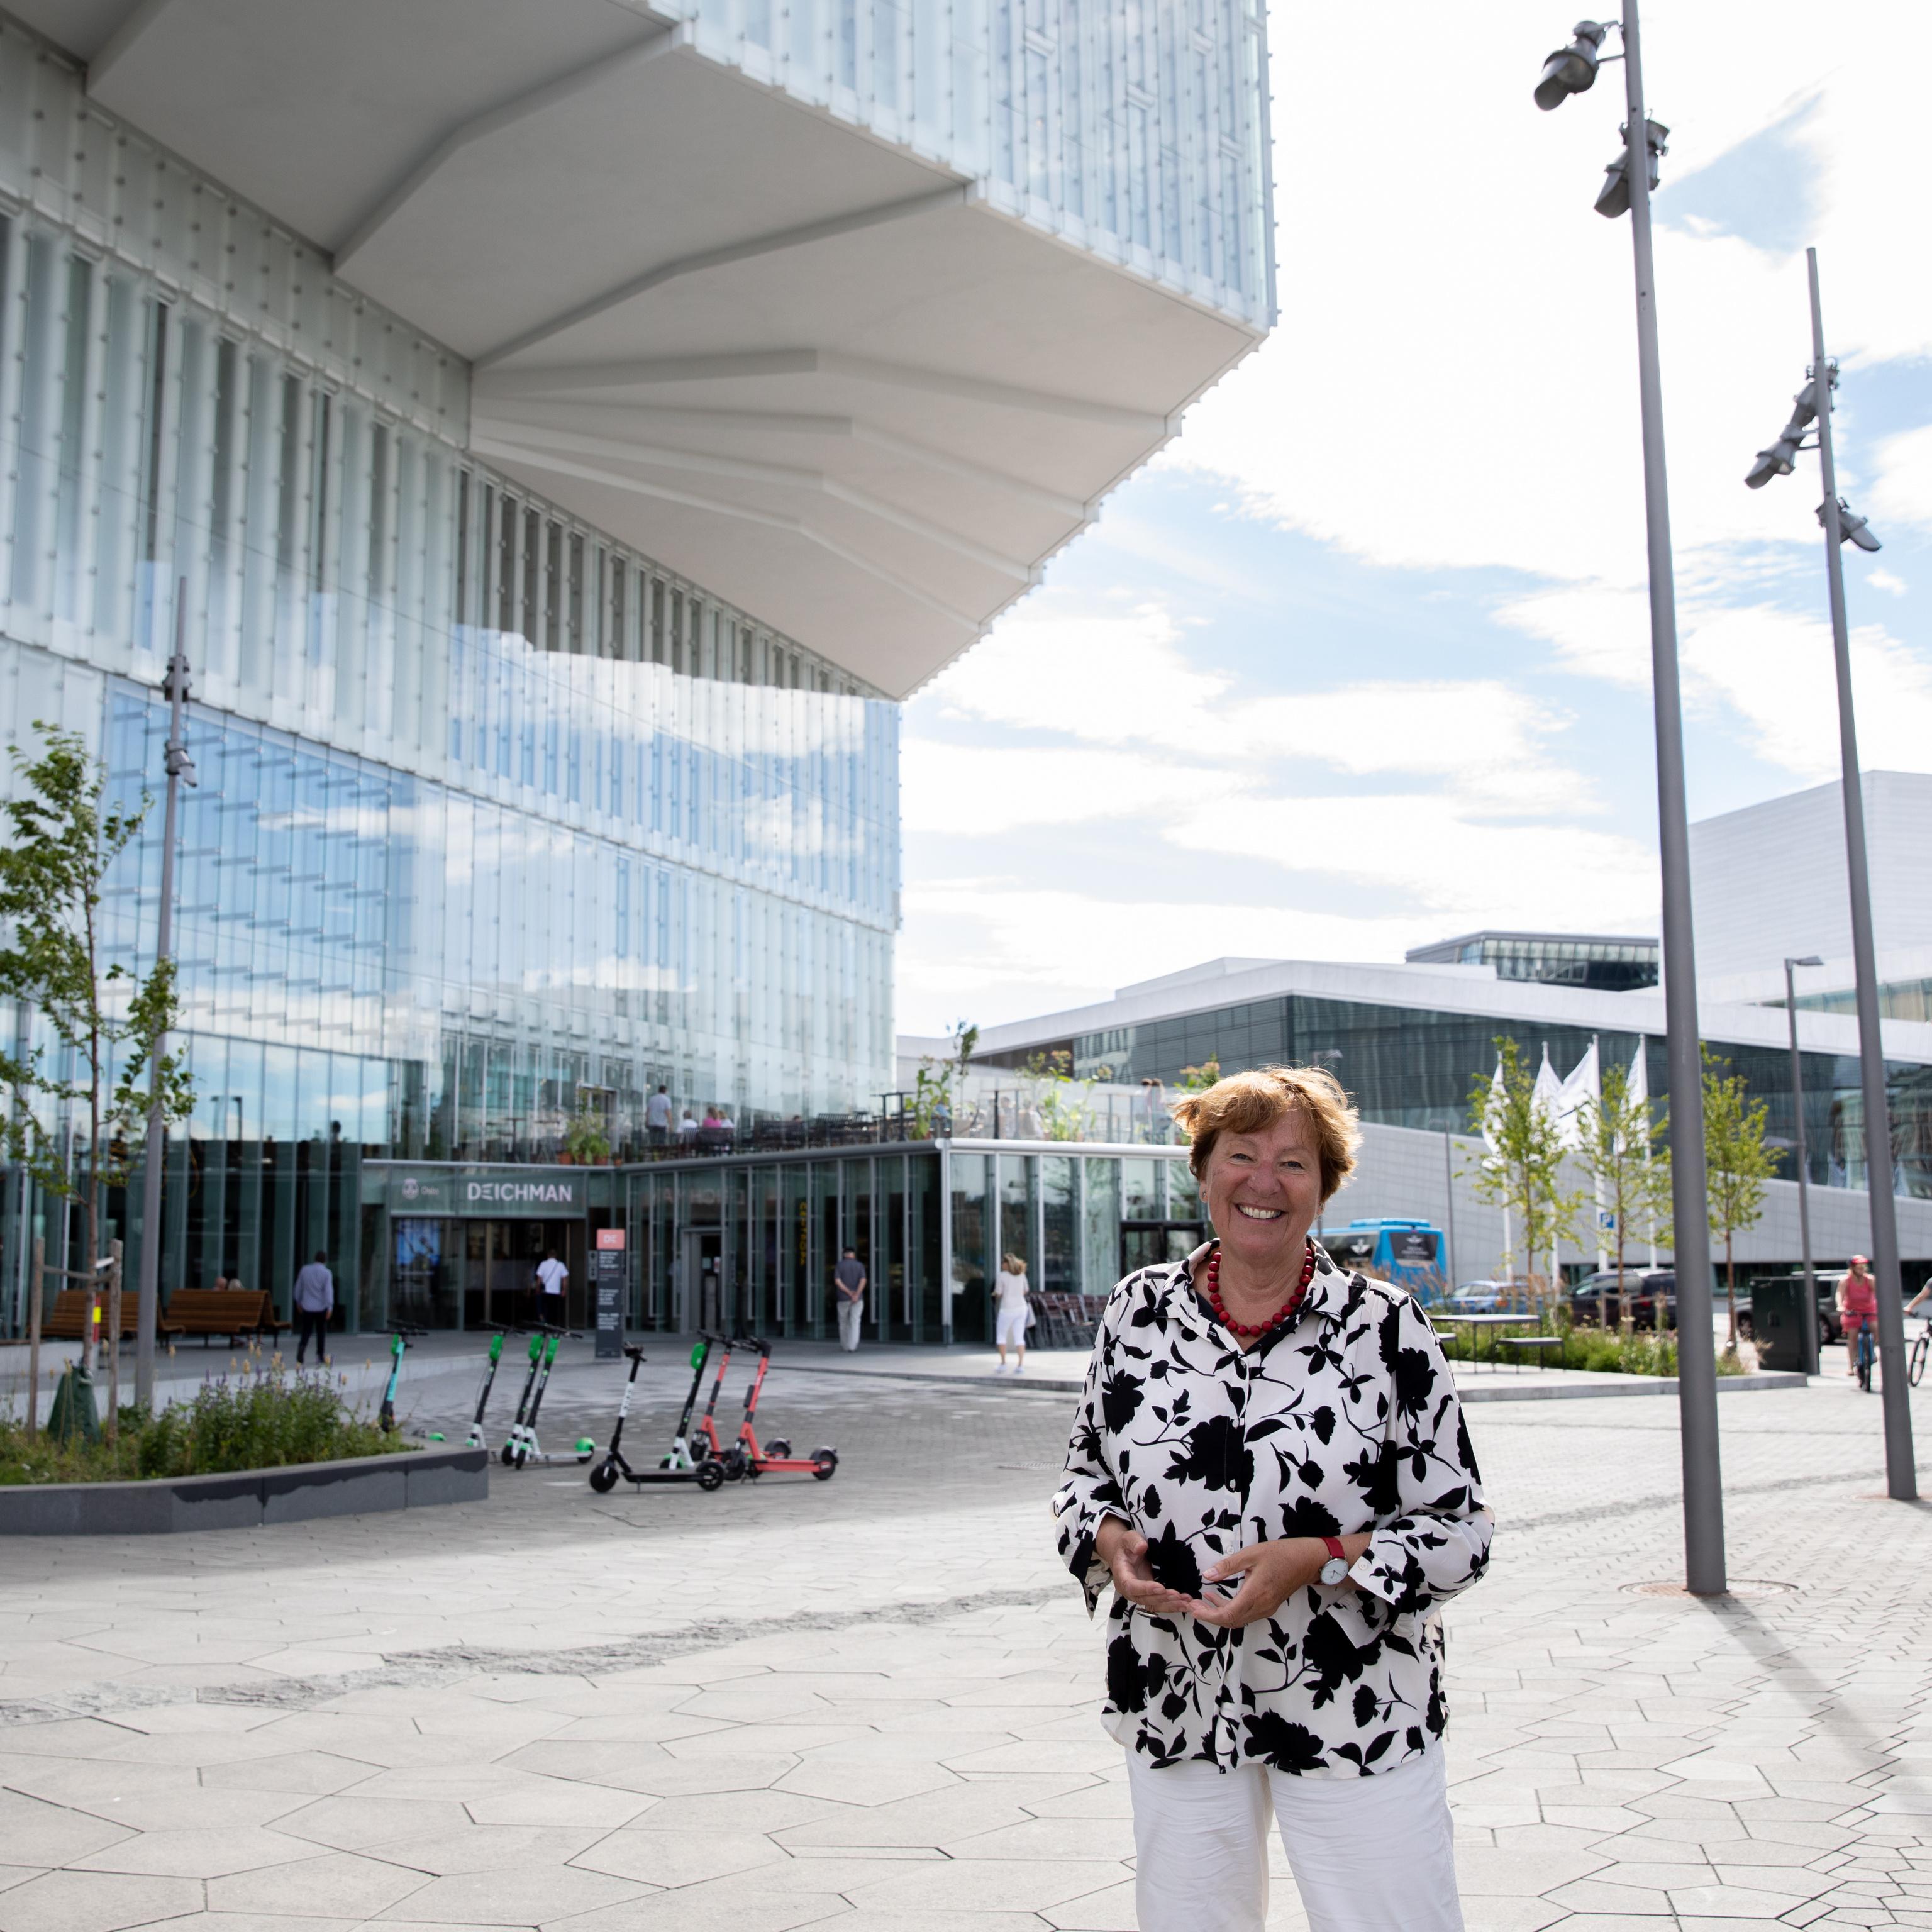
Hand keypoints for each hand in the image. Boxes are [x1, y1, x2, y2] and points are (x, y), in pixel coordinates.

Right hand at [1095, 1517, 1200, 1617]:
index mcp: (1122, 1576)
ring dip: (1169, 1605)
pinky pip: (1159, 1604)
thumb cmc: (1126, 1546)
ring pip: (1153, 1605)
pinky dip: (1171, 1605)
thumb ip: (1134, 1542)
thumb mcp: (1128, 1538)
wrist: (1125, 1553)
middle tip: (1177, 1595)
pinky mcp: (1148, 1595)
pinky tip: (1184, 1603)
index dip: (1146, 1589)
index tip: (1161, 1588)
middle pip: (1144, 1599)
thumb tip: (1142, 1547)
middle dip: (1162, 1599)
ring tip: (1185, 1602)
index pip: (1131, 1587)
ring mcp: (1139, 1594)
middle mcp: (1128, 1590)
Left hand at [1186, 1538, 1329, 1628]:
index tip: (1194, 1609)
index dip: (1209, 1616)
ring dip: (1219, 1613)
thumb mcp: (1251, 1554)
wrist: (1306, 1560)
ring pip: (1238, 1619)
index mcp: (1256, 1594)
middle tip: (1193, 1605)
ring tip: (1203, 1600)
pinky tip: (1219, 1597)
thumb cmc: (1280, 1554)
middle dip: (1210, 1616)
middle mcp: (1261, 1606)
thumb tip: (1207, 1575)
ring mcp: (1266, 1609)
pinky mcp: (1268, 1606)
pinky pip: (1245, 1614)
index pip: (1228, 1615)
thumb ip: (1227, 1566)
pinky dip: (1230, 1610)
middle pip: (1231, 1621)